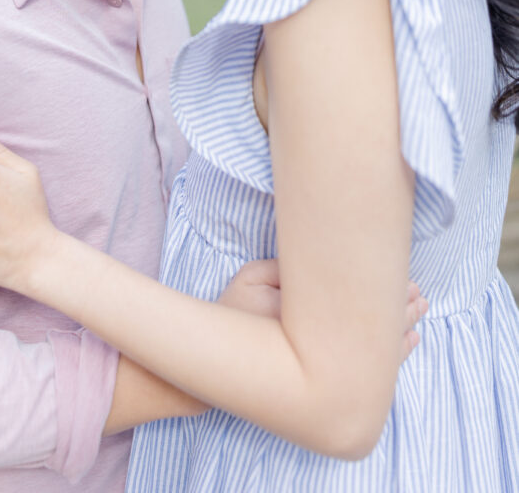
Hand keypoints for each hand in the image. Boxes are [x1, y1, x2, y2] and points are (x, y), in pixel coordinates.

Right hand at [219, 261, 426, 362]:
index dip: (387, 294)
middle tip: (420, 297)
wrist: (221, 363)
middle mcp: (318, 348)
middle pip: (372, 329)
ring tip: (419, 313)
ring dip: (399, 332)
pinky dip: (391, 356)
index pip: (358, 303)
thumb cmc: (233, 313)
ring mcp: (322, 367)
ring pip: (375, 352)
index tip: (407, 283)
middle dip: (398, 312)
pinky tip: (408, 341)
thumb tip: (329, 265)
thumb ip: (287, 268)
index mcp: (304, 318)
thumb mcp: (250, 277)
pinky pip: (368, 369)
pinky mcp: (322, 375)